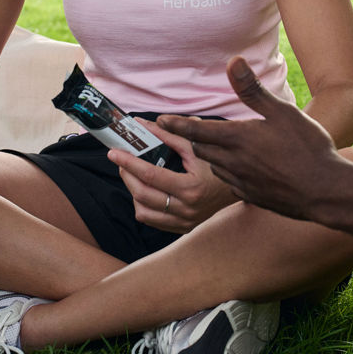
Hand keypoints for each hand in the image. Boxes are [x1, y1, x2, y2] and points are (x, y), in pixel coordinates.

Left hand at [108, 119, 235, 232]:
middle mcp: (188, 209)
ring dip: (133, 191)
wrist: (237, 190)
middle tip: (122, 160)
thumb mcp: (197, 146)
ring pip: (143, 212)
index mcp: (192, 188)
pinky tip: (146, 190)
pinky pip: (152, 220)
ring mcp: (184, 222)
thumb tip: (143, 125)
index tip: (114, 152)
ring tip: (134, 175)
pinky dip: (143, 205)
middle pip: (142, 194)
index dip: (129, 162)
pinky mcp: (182, 228)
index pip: (151, 174)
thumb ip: (169, 134)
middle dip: (127, 175)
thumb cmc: (218, 165)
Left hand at [157, 56, 349, 219]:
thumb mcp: (282, 111)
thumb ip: (253, 89)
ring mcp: (241, 182)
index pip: (196, 131)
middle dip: (190, 140)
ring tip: (209, 148)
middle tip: (183, 131)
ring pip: (213, 167)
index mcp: (238, 138)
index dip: (176, 125)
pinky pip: (228, 183)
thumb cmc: (307, 147)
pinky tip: (236, 169)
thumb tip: (233, 61)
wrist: (325, 191)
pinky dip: (225, 173)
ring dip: (207, 157)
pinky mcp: (250, 196)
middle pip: (200, 150)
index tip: (160, 121)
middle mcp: (233, 162)